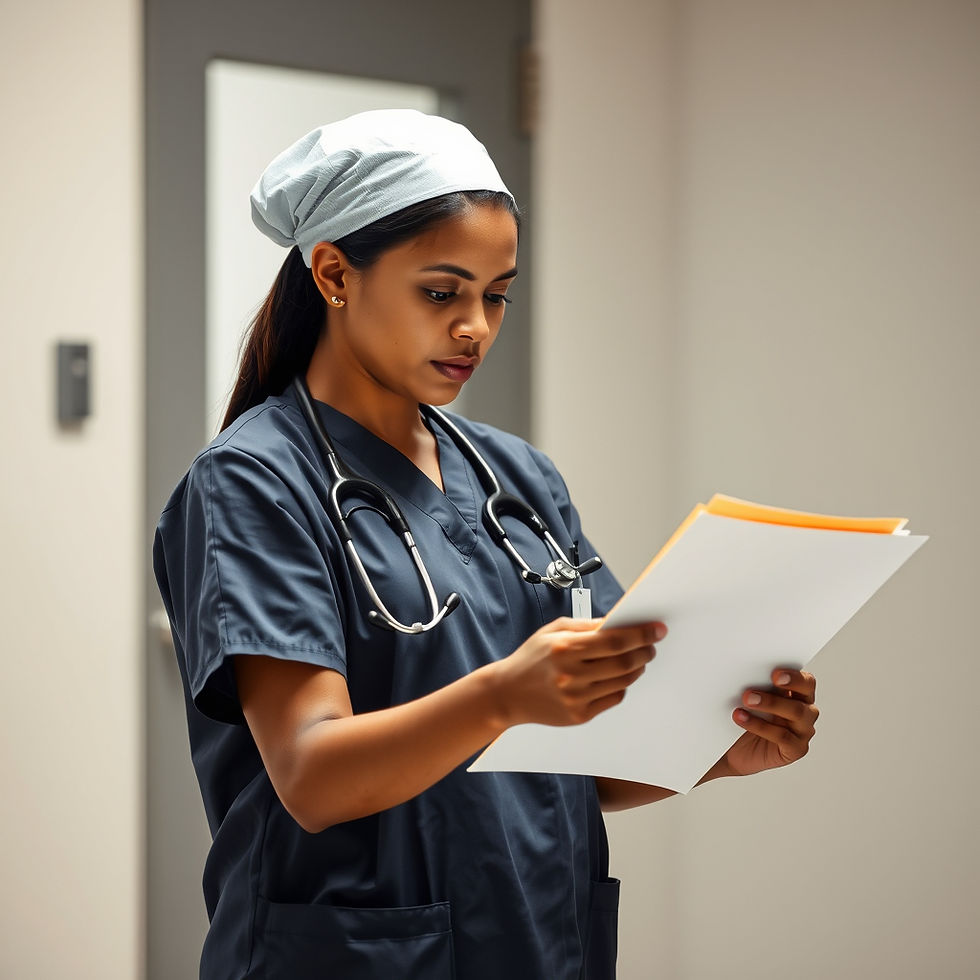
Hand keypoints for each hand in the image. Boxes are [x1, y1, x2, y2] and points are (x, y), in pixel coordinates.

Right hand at [490, 618, 665, 727]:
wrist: (508, 693)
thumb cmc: (532, 658)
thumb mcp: (554, 631)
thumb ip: (587, 626)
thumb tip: (619, 622)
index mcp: (565, 648)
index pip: (615, 640)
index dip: (641, 634)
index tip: (657, 629)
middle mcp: (571, 675)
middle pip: (624, 662)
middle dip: (644, 651)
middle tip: (651, 645)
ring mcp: (576, 698)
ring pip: (623, 682)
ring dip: (637, 668)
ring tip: (638, 658)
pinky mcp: (579, 715)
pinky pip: (614, 698)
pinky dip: (622, 685)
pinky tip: (618, 676)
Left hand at [720, 669, 818, 777]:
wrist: (737, 751)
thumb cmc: (747, 717)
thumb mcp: (752, 698)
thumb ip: (758, 684)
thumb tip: (748, 669)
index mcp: (798, 693)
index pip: (806, 680)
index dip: (794, 676)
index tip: (775, 673)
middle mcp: (805, 710)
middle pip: (804, 694)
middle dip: (785, 685)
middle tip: (762, 682)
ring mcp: (803, 731)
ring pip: (795, 712)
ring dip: (769, 703)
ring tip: (746, 699)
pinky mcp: (795, 749)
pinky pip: (782, 736)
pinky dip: (760, 726)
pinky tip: (741, 718)